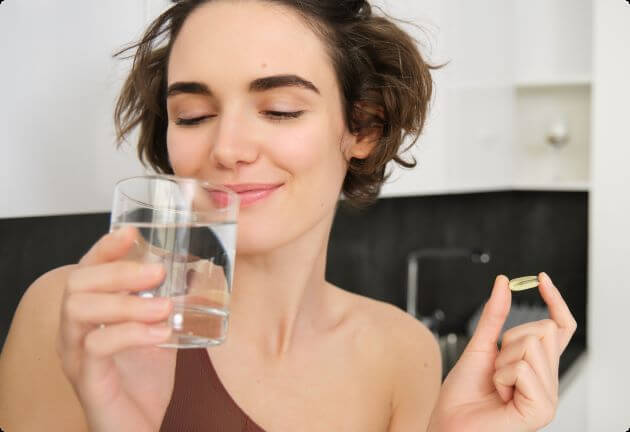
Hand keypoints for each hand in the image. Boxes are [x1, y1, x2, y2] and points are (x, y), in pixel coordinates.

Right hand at [56, 226, 177, 431]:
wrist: (138, 427)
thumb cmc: (145, 378)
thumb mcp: (160, 330)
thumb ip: (169, 303)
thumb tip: (201, 272)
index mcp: (91, 313)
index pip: (87, 269)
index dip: (105, 248)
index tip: (131, 232)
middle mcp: (75, 330)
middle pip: (78, 283)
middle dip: (119, 271)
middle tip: (158, 271)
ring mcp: (75, 355)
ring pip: (80, 310)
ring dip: (127, 302)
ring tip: (166, 306)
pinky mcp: (87, 380)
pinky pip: (96, 346)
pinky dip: (131, 333)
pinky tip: (162, 334)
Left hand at [428, 273, 576, 431]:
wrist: (449, 424)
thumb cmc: (462, 394)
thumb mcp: (478, 345)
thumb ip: (493, 316)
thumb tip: (503, 283)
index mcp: (536, 366)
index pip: (558, 328)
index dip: (554, 301)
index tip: (542, 278)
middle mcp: (547, 380)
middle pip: (543, 330)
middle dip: (509, 341)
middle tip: (496, 368)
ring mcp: (547, 397)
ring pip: (533, 345)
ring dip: (502, 361)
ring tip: (496, 384)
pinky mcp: (542, 410)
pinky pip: (524, 368)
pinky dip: (502, 376)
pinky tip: (499, 394)